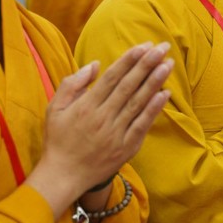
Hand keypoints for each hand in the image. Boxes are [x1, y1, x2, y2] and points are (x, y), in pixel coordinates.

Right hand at [26, 42, 172, 219]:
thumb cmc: (58, 140)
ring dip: (155, 82)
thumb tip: (95, 64)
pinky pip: (142, 125)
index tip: (144, 46)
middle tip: (162, 48)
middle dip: (147, 64)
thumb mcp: (54, 108)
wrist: (63, 176)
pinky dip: (154, 109)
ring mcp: (116, 133)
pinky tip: (165, 94)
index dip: (129, 60)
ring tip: (169, 64)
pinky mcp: (126, 148)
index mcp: (86, 106)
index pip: (112, 77)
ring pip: (138, 103)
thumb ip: (72, 84)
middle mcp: (102, 117)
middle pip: (128, 86)